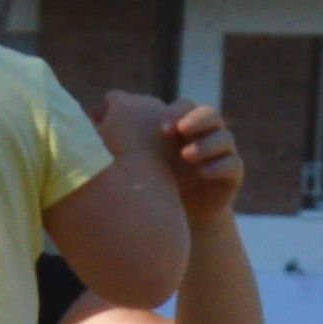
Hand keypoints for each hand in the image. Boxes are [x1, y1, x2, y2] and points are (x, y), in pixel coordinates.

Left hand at [107, 95, 241, 217]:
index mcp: (182, 126)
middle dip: (195, 119)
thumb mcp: (137, 159)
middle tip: (179, 131)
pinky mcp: (231, 175)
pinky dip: (218, 166)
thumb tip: (90, 115)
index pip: (185, 107)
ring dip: (207, 144)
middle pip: (210, 114)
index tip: (160, 129)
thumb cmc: (152, 182)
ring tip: (187, 156)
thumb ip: (120, 136)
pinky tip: (201, 173)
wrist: (177, 217)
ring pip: (224, 138)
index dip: (175, 113)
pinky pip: (233, 165)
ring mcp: (221, 153)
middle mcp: (205, 135)